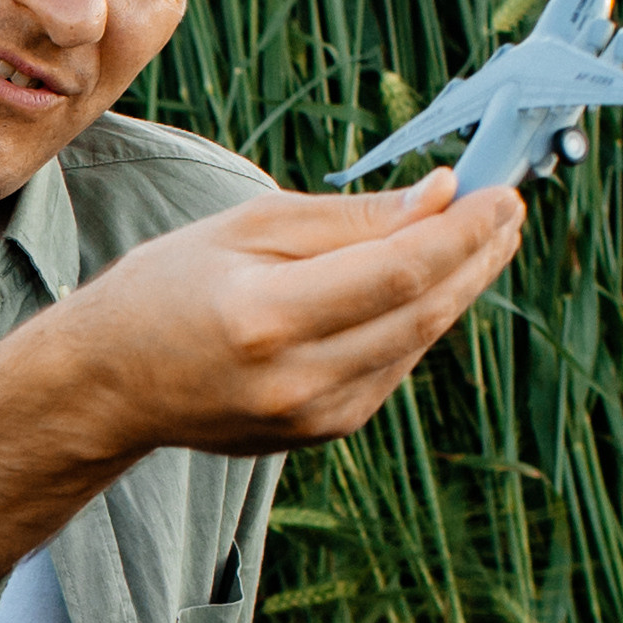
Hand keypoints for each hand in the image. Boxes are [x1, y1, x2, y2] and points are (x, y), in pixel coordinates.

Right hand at [57, 168, 521, 460]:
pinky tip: (430, 281)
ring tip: (485, 232)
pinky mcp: (326, 431)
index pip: (399, 273)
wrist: (112, 386)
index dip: (461, 232)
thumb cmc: (168, 288)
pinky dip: (419, 320)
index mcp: (267, 318)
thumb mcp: (247, 227)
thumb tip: (439, 197)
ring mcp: (316, 416)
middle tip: (510, 206)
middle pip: (423, 313)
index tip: (499, 191)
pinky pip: (394, 365)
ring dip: (459, 285)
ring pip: (417, 341)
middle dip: (477, 255)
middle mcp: (298, 379)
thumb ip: (349, 219)